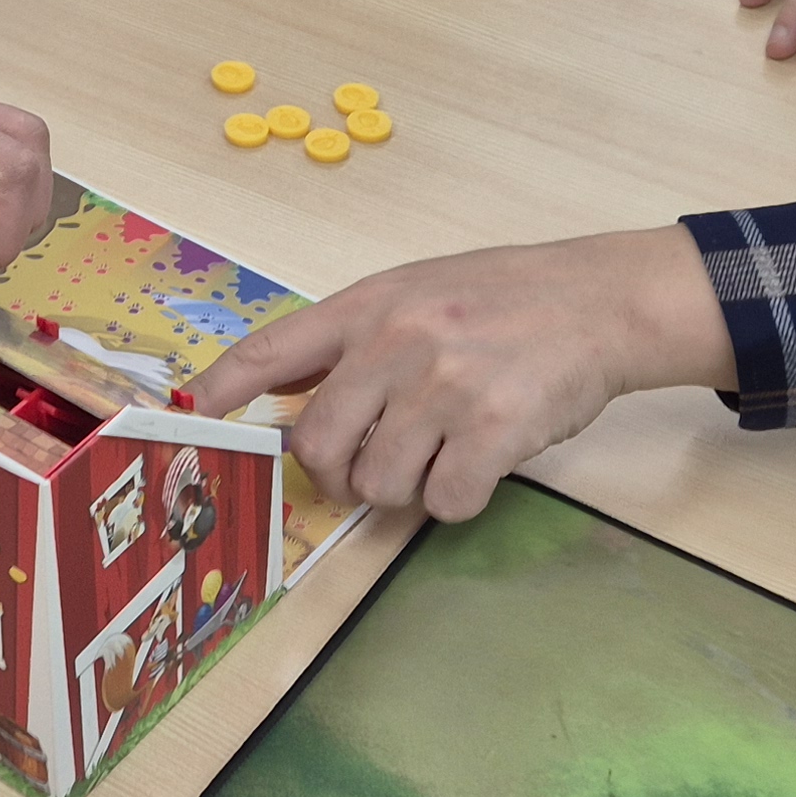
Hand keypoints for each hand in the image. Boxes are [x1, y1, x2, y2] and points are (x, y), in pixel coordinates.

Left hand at [188, 231, 734, 521]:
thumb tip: (286, 389)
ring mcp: (444, 387)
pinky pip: (443, 504)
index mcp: (369, 306)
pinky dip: (457, 501)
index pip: (273, 350)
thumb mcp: (416, 292)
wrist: (600, 302)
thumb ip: (354, 338)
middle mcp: (396, 342)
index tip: (195, 417)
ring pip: (379, 484)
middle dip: (338, 474)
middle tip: (372, 468)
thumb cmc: (506, 299)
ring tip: (442, 453)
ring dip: (405, 488)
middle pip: (318, 445)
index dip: (225, 389)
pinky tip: (481, 464)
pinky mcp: (492, 430)